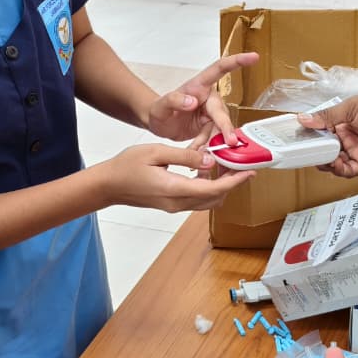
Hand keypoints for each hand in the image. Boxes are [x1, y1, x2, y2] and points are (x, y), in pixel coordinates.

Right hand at [99, 144, 253, 212]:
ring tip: (227, 165)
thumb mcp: (156, 152)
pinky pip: (197, 199)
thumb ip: (184, 156)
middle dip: (232, 183)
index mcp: (175, 189)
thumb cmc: (127, 166)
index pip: (213, 189)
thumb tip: (209, 159)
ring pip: (208, 201)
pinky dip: (209, 187)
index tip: (249, 172)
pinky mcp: (172, 205)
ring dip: (221, 186)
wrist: (108, 186)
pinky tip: (208, 170)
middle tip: (241, 164)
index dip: (234, 181)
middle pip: (215, 198)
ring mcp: (175, 206)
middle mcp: (178, 203)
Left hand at [146, 52, 258, 145]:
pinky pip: (215, 141)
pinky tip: (200, 156)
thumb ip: (174, 101)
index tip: (253, 56)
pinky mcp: (213, 129)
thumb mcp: (161, 106)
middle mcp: (210, 99)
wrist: (161, 126)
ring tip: (197, 151)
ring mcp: (213, 115)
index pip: (220, 69)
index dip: (238, 61)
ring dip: (211, 144)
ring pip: (220, 131)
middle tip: (229, 142)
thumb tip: (192, 101)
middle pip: (222, 113)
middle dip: (226, 128)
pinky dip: (208, 150)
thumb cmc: (161, 110)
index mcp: (199, 86)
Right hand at [299, 90, 357, 177]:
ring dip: (324, 159)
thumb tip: (303, 119)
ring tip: (317, 155)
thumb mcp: (351, 107)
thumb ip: (327, 117)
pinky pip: (347, 170)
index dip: (309, 132)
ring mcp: (356, 150)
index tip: (295, 135)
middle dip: (314, 148)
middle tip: (302, 148)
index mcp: (344, 118)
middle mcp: (349, 135)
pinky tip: (331, 164)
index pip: (321, 128)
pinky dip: (337, 169)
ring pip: (333, 160)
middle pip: (325, 146)